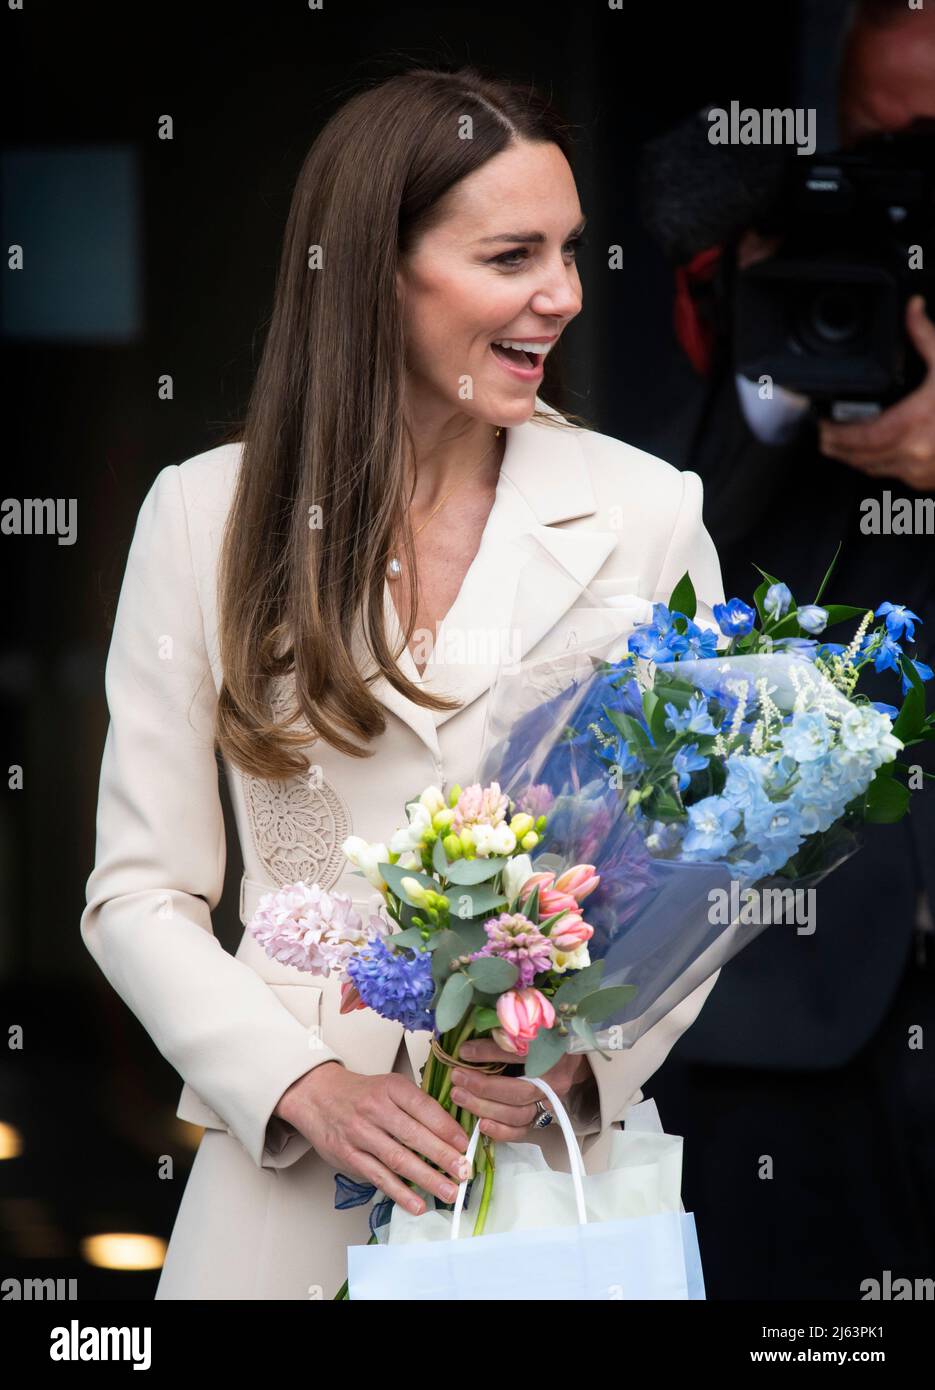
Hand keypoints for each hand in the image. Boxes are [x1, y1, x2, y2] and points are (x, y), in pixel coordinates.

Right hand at [274, 1062, 471, 1215]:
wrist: (317, 1096)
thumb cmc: (362, 1094)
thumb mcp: (389, 1087)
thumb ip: (416, 1106)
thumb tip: (451, 1133)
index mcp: (391, 1088)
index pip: (424, 1107)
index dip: (447, 1128)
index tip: (465, 1145)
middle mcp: (376, 1109)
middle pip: (414, 1136)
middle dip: (443, 1156)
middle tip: (464, 1172)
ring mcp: (360, 1134)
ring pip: (398, 1160)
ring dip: (427, 1179)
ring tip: (449, 1192)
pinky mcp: (349, 1156)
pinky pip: (379, 1177)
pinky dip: (400, 1193)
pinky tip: (417, 1204)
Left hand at [449, 1038, 594, 1141]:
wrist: (569, 1057)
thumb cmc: (545, 1037)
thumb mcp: (530, 1028)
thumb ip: (505, 1033)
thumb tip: (471, 1041)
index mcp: (554, 1052)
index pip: (519, 1054)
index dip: (489, 1053)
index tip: (464, 1051)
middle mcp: (555, 1081)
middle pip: (517, 1091)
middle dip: (483, 1087)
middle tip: (457, 1077)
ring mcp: (550, 1102)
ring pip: (518, 1114)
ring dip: (485, 1108)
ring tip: (460, 1096)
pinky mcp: (544, 1116)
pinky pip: (523, 1131)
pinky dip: (502, 1131)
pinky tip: (482, 1125)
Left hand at [818, 296, 934, 489]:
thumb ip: (926, 336)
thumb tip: (913, 309)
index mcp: (914, 424)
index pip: (857, 438)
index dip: (833, 433)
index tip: (823, 423)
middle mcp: (914, 454)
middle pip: (858, 458)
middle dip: (837, 447)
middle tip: (826, 434)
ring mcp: (920, 472)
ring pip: (872, 470)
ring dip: (855, 458)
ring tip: (844, 442)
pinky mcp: (927, 482)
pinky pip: (892, 475)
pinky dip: (880, 464)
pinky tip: (878, 451)